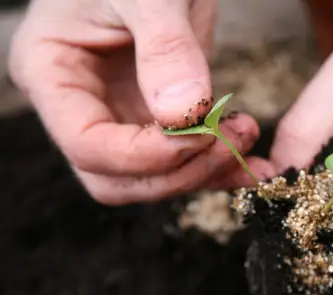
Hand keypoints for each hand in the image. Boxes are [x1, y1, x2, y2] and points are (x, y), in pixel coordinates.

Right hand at [8, 0, 272, 204]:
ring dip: (202, 170)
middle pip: (116, 177)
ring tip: (244, 135)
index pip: (87, 145)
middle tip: (230, 144)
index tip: (199, 137)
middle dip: (177, 171)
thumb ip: (165, 49)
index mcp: (52, 73)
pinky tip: (250, 164)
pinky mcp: (154, 118)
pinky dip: (216, 168)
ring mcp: (117, 115)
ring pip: (150, 178)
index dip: (144, 155)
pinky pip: (181, 161)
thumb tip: (183, 116)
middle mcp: (80, 105)